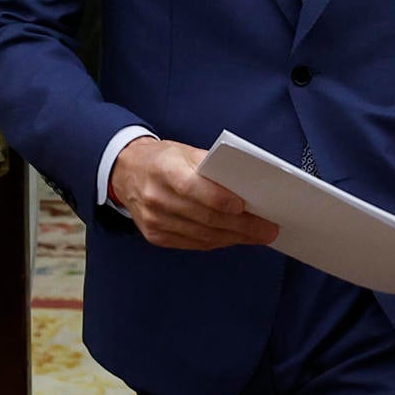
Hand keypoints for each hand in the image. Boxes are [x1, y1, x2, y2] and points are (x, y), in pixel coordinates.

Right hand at [109, 137, 279, 249]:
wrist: (126, 172)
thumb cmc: (162, 159)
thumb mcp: (184, 150)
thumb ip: (211, 166)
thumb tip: (246, 185)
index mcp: (163, 169)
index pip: (192, 187)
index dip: (219, 199)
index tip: (245, 206)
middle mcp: (155, 197)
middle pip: (204, 217)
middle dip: (241, 225)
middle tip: (268, 229)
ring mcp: (154, 221)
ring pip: (202, 235)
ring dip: (235, 237)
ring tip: (259, 235)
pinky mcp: (155, 236)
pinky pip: (194, 243)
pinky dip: (218, 241)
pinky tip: (235, 237)